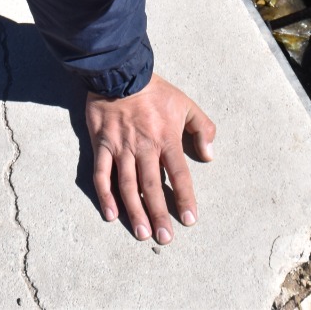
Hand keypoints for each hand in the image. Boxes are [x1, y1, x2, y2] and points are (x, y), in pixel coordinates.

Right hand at [86, 74, 215, 244]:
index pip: (178, 174)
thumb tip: (209, 156)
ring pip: (128, 185)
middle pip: (152, 186)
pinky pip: (102, 175)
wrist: (120, 72)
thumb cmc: (155, 90)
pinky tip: (111, 214)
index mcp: (166, 138)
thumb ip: (202, 128)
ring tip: (142, 233)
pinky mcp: (101, 145)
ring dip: (135, 211)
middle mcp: (144, 147)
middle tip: (165, 238)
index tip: (189, 219)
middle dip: (159, 214)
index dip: (184, 198)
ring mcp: (120, 147)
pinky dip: (106, 195)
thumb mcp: (186, 104)